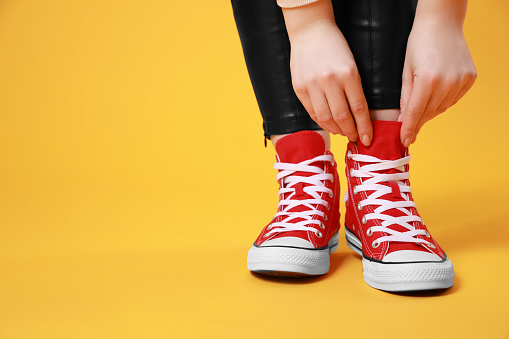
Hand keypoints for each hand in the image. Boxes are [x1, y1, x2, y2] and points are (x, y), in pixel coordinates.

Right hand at [288, 22, 371, 145]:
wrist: (311, 31)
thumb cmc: (335, 47)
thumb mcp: (351, 64)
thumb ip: (354, 89)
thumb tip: (358, 117)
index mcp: (348, 73)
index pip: (359, 108)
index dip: (364, 127)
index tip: (367, 138)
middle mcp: (329, 80)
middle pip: (342, 116)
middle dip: (350, 131)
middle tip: (355, 138)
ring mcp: (312, 85)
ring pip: (326, 118)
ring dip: (336, 130)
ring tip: (342, 133)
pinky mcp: (299, 88)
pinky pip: (312, 112)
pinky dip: (321, 122)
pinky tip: (328, 125)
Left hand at [399, 18, 476, 145]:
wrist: (442, 23)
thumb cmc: (419, 44)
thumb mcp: (405, 71)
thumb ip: (405, 98)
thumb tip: (404, 121)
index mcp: (427, 80)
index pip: (415, 112)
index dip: (409, 129)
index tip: (404, 141)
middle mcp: (447, 82)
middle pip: (428, 113)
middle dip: (417, 122)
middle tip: (408, 131)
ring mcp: (461, 80)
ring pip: (441, 108)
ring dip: (429, 112)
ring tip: (420, 110)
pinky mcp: (470, 78)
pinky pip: (453, 100)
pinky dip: (442, 102)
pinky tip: (435, 96)